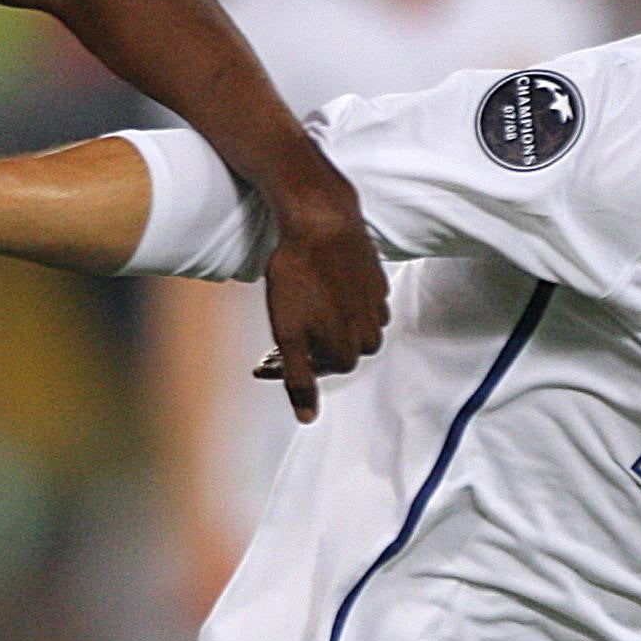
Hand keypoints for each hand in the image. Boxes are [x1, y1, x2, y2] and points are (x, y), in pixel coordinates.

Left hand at [255, 162, 384, 420]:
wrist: (320, 222)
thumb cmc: (299, 276)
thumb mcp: (287, 334)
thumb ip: (297, 379)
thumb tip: (306, 418)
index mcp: (349, 351)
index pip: (318, 373)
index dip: (287, 367)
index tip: (263, 360)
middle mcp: (370, 333)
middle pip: (336, 352)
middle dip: (309, 346)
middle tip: (282, 331)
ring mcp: (377, 306)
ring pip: (349, 328)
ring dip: (326, 323)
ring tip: (302, 307)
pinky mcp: (377, 280)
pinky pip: (357, 302)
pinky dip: (338, 301)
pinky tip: (320, 288)